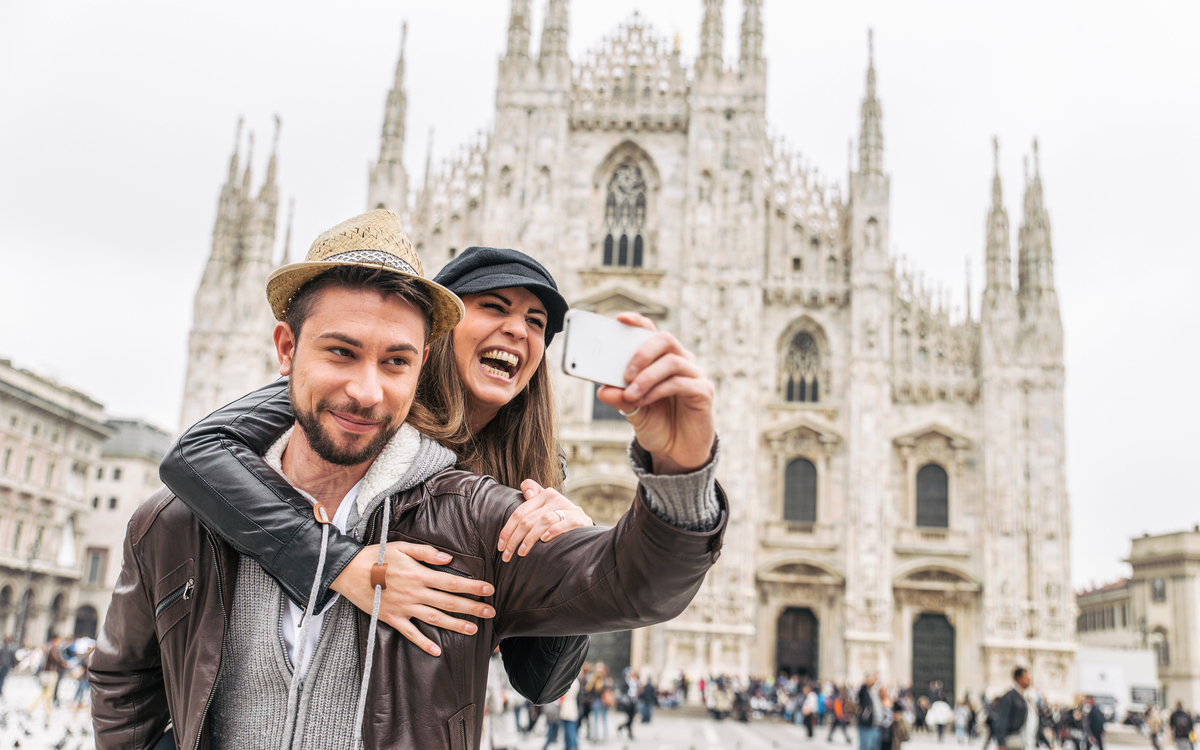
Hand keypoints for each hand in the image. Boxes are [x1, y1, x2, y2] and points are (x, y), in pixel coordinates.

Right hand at [330, 543, 494, 655]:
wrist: (348, 572)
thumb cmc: (376, 556)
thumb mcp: (401, 547)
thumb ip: (426, 553)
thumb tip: (448, 559)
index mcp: (419, 575)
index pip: (453, 582)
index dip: (473, 586)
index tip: (489, 589)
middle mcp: (415, 593)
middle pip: (449, 602)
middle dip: (472, 607)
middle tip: (491, 612)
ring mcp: (404, 608)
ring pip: (435, 619)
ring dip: (456, 625)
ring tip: (473, 630)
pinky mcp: (391, 618)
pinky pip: (410, 633)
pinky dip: (423, 643)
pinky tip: (437, 651)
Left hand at [497, 480, 593, 561]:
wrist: (586, 530)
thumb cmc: (559, 521)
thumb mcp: (545, 508)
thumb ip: (533, 495)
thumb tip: (527, 493)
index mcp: (544, 495)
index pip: (520, 512)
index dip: (507, 529)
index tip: (500, 546)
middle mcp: (556, 498)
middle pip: (529, 519)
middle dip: (515, 539)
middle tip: (507, 556)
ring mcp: (569, 508)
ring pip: (544, 520)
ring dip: (530, 538)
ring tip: (522, 553)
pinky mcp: (581, 519)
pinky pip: (566, 523)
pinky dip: (554, 531)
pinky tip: (544, 541)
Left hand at [596, 312, 715, 473]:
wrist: (677, 453)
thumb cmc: (657, 424)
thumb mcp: (632, 410)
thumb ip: (619, 399)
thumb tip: (602, 390)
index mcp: (662, 359)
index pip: (651, 332)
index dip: (638, 322)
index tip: (620, 319)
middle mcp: (682, 361)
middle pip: (665, 339)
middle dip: (641, 352)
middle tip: (624, 372)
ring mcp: (695, 375)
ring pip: (672, 361)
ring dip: (646, 377)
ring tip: (630, 394)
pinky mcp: (704, 392)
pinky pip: (681, 383)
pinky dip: (658, 390)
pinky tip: (645, 401)